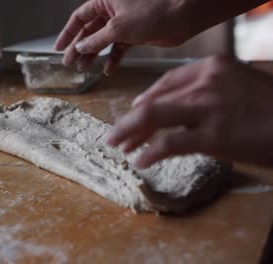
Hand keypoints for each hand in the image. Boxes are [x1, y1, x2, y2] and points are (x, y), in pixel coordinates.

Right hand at [55, 0, 267, 74]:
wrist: (183, 15)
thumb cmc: (153, 11)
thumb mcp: (117, 28)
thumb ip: (95, 39)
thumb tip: (80, 47)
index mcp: (105, 0)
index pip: (80, 17)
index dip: (68, 33)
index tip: (58, 48)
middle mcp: (113, 10)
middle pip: (90, 30)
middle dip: (80, 47)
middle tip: (70, 63)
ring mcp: (125, 22)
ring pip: (103, 40)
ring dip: (94, 54)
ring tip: (85, 68)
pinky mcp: (136, 33)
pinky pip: (119, 47)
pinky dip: (113, 58)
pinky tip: (108, 69)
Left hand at [106, 56, 272, 167]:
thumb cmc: (272, 109)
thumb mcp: (239, 87)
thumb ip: (207, 92)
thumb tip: (174, 111)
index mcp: (213, 67)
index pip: (166, 82)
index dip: (145, 99)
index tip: (133, 112)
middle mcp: (207, 82)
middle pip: (154, 101)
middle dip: (129, 121)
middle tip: (114, 135)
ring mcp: (209, 107)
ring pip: (153, 117)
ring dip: (130, 133)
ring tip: (119, 146)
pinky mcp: (214, 135)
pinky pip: (169, 143)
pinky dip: (150, 153)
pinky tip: (141, 161)